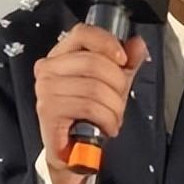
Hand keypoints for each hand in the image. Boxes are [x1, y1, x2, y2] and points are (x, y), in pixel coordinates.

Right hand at [33, 23, 148, 183]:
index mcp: (61, 54)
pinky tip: (107, 126)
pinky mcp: (48, 111)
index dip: (107, 42)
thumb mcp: (113, 82)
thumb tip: (137, 44)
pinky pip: (88, 107)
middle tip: (120, 99)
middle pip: (95, 62)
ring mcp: (45, 90)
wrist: (72, 150)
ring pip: (95, 87)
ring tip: (113, 116)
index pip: (83, 33)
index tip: (123, 59)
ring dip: (114, 107)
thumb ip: (127, 62)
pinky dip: (107, 119)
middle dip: (118, 83)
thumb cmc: (89, 113)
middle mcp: (48, 68)